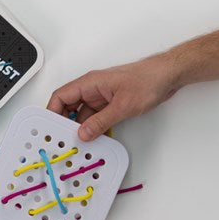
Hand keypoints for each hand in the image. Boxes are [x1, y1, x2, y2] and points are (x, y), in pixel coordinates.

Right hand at [46, 54, 181, 140]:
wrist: (167, 76)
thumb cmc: (147, 80)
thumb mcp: (122, 106)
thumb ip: (101, 122)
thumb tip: (84, 133)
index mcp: (89, 82)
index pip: (61, 96)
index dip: (52, 112)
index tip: (50, 128)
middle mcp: (93, 88)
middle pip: (70, 106)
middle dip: (66, 123)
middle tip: (64, 139)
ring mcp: (102, 96)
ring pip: (84, 114)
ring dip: (82, 128)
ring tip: (81, 143)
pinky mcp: (111, 102)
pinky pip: (96, 116)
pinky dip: (95, 127)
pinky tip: (96, 138)